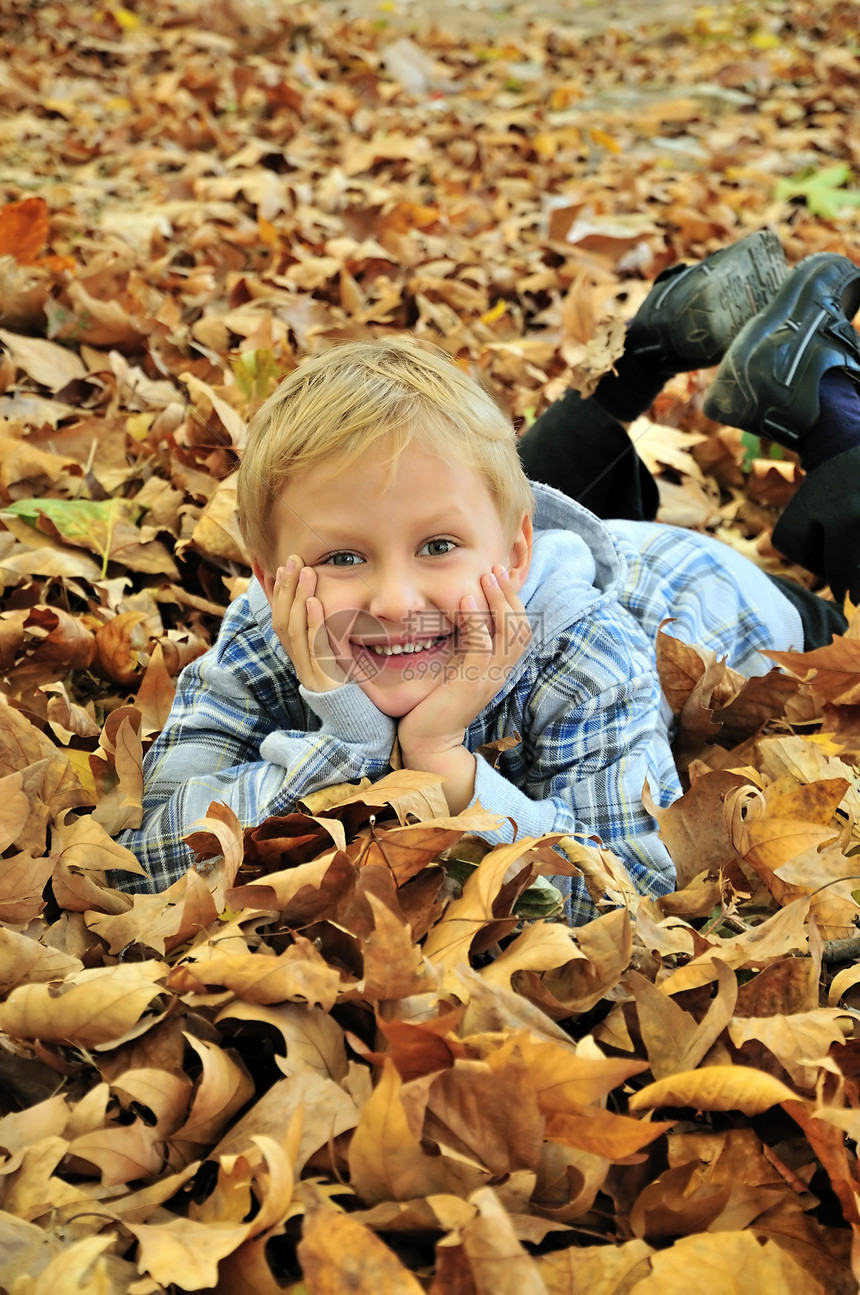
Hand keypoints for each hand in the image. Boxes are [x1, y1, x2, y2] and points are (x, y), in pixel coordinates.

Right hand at [270, 556, 349, 692]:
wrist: (354, 723)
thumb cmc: (347, 688)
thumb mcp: (334, 659)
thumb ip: (326, 638)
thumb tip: (324, 607)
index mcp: (297, 658)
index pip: (280, 621)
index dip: (279, 595)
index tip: (283, 569)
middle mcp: (298, 663)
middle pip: (283, 621)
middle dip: (287, 588)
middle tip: (293, 560)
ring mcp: (309, 671)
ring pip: (295, 630)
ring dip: (298, 598)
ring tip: (306, 573)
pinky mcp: (323, 678)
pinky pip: (315, 647)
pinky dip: (312, 623)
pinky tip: (313, 602)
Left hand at [397, 565, 531, 809]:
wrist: (430, 740)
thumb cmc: (437, 704)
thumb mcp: (457, 668)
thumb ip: (465, 646)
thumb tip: (462, 617)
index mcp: (500, 667)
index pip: (520, 628)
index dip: (513, 600)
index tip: (499, 574)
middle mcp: (500, 671)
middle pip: (520, 626)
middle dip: (509, 593)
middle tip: (495, 567)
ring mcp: (489, 677)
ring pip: (506, 633)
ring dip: (496, 601)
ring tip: (485, 576)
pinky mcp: (471, 682)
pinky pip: (481, 646)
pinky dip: (476, 621)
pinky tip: (465, 600)